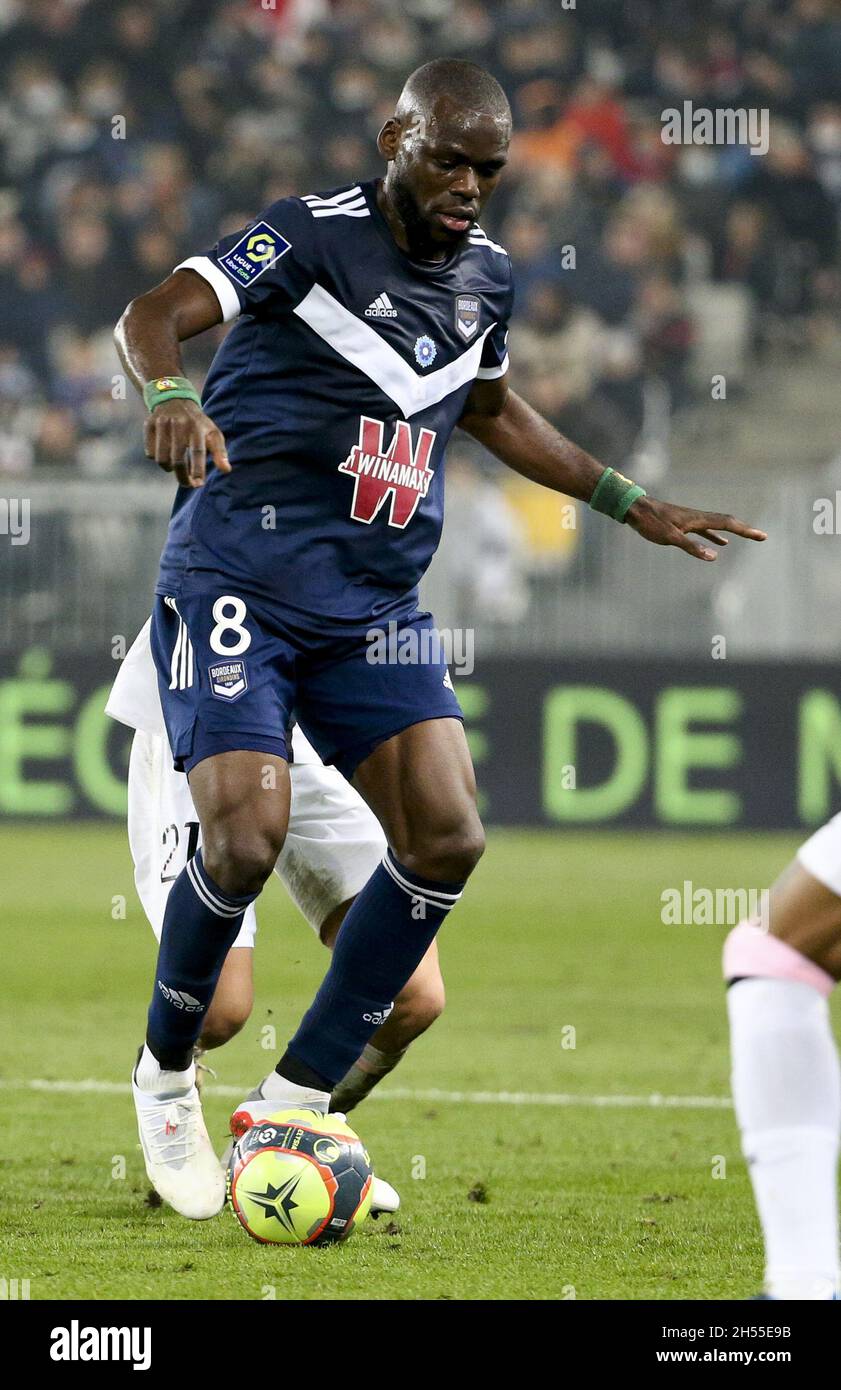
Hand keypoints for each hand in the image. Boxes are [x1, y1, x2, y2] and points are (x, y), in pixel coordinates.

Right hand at [143, 399, 230, 487]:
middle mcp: (179, 424)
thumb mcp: (212, 433)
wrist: (175, 398)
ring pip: (161, 458)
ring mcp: (162, 424)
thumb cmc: (197, 423)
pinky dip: (157, 459)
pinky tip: (165, 455)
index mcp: (197, 427)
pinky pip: (150, 453)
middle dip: (182, 477)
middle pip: (177, 459)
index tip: (199, 484)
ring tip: (176, 466)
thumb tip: (226, 470)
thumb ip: (220, 452)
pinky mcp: (149, 425)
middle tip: (188, 484)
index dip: (198, 470)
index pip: (197, 452)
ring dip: (169, 468)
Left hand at [625, 495, 766, 560]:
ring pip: (718, 525)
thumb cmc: (650, 522)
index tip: (762, 536)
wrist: (635, 509)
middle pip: (728, 522)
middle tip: (762, 536)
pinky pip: (706, 530)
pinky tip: (721, 543)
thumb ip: (692, 547)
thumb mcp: (670, 537)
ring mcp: (692, 520)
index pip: (728, 524)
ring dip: (734, 531)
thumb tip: (714, 556)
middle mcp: (698, 517)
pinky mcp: (684, 524)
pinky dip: (716, 535)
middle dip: (746, 529)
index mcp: (698, 519)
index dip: (746, 531)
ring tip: (747, 536)